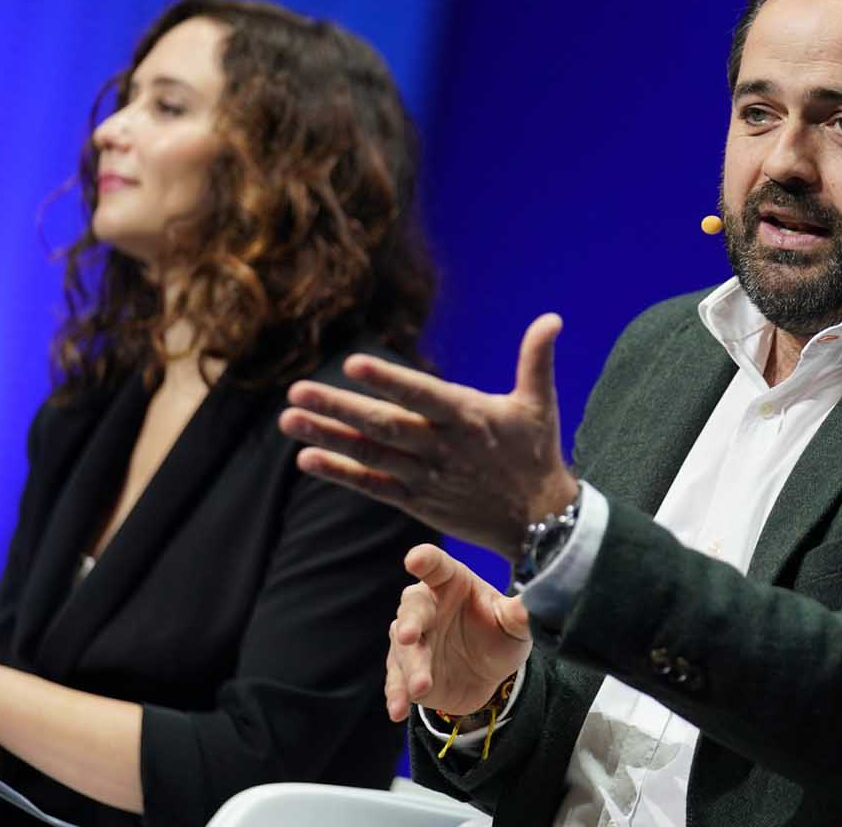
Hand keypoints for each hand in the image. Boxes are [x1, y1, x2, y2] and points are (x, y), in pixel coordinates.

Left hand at [280, 313, 578, 558]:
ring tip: (289, 420)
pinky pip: (373, 486)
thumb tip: (552, 318)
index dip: (388, 381)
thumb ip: (537, 358)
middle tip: (296, 391)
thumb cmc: (537, 454)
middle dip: (338, 408)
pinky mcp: (417, 501)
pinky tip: (307, 459)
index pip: (422, 395)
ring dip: (328, 437)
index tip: (351, 364)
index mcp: (468, 417)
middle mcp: (443, 447)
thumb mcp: (540, 404)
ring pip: (370, 455)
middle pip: (383, 425)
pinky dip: (340, 473)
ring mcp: (427, 477)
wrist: (541, 523)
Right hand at [385, 544, 530, 720]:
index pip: (436, 567)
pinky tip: (397, 710)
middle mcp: (426, 607)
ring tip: (420, 687)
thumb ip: (522, 613)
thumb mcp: (514, 623)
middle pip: (412, 609)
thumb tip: (544, 599)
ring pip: (404, 650)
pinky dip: (397, 695)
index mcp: (450, 583)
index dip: (425, 561)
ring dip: (411, 667)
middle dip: (409, 623)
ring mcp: (412, 640)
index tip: (415, 559)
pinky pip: (398, 681)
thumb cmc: (498, 632)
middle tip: (409, 635)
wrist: (490, 673)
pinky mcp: (406, 671)